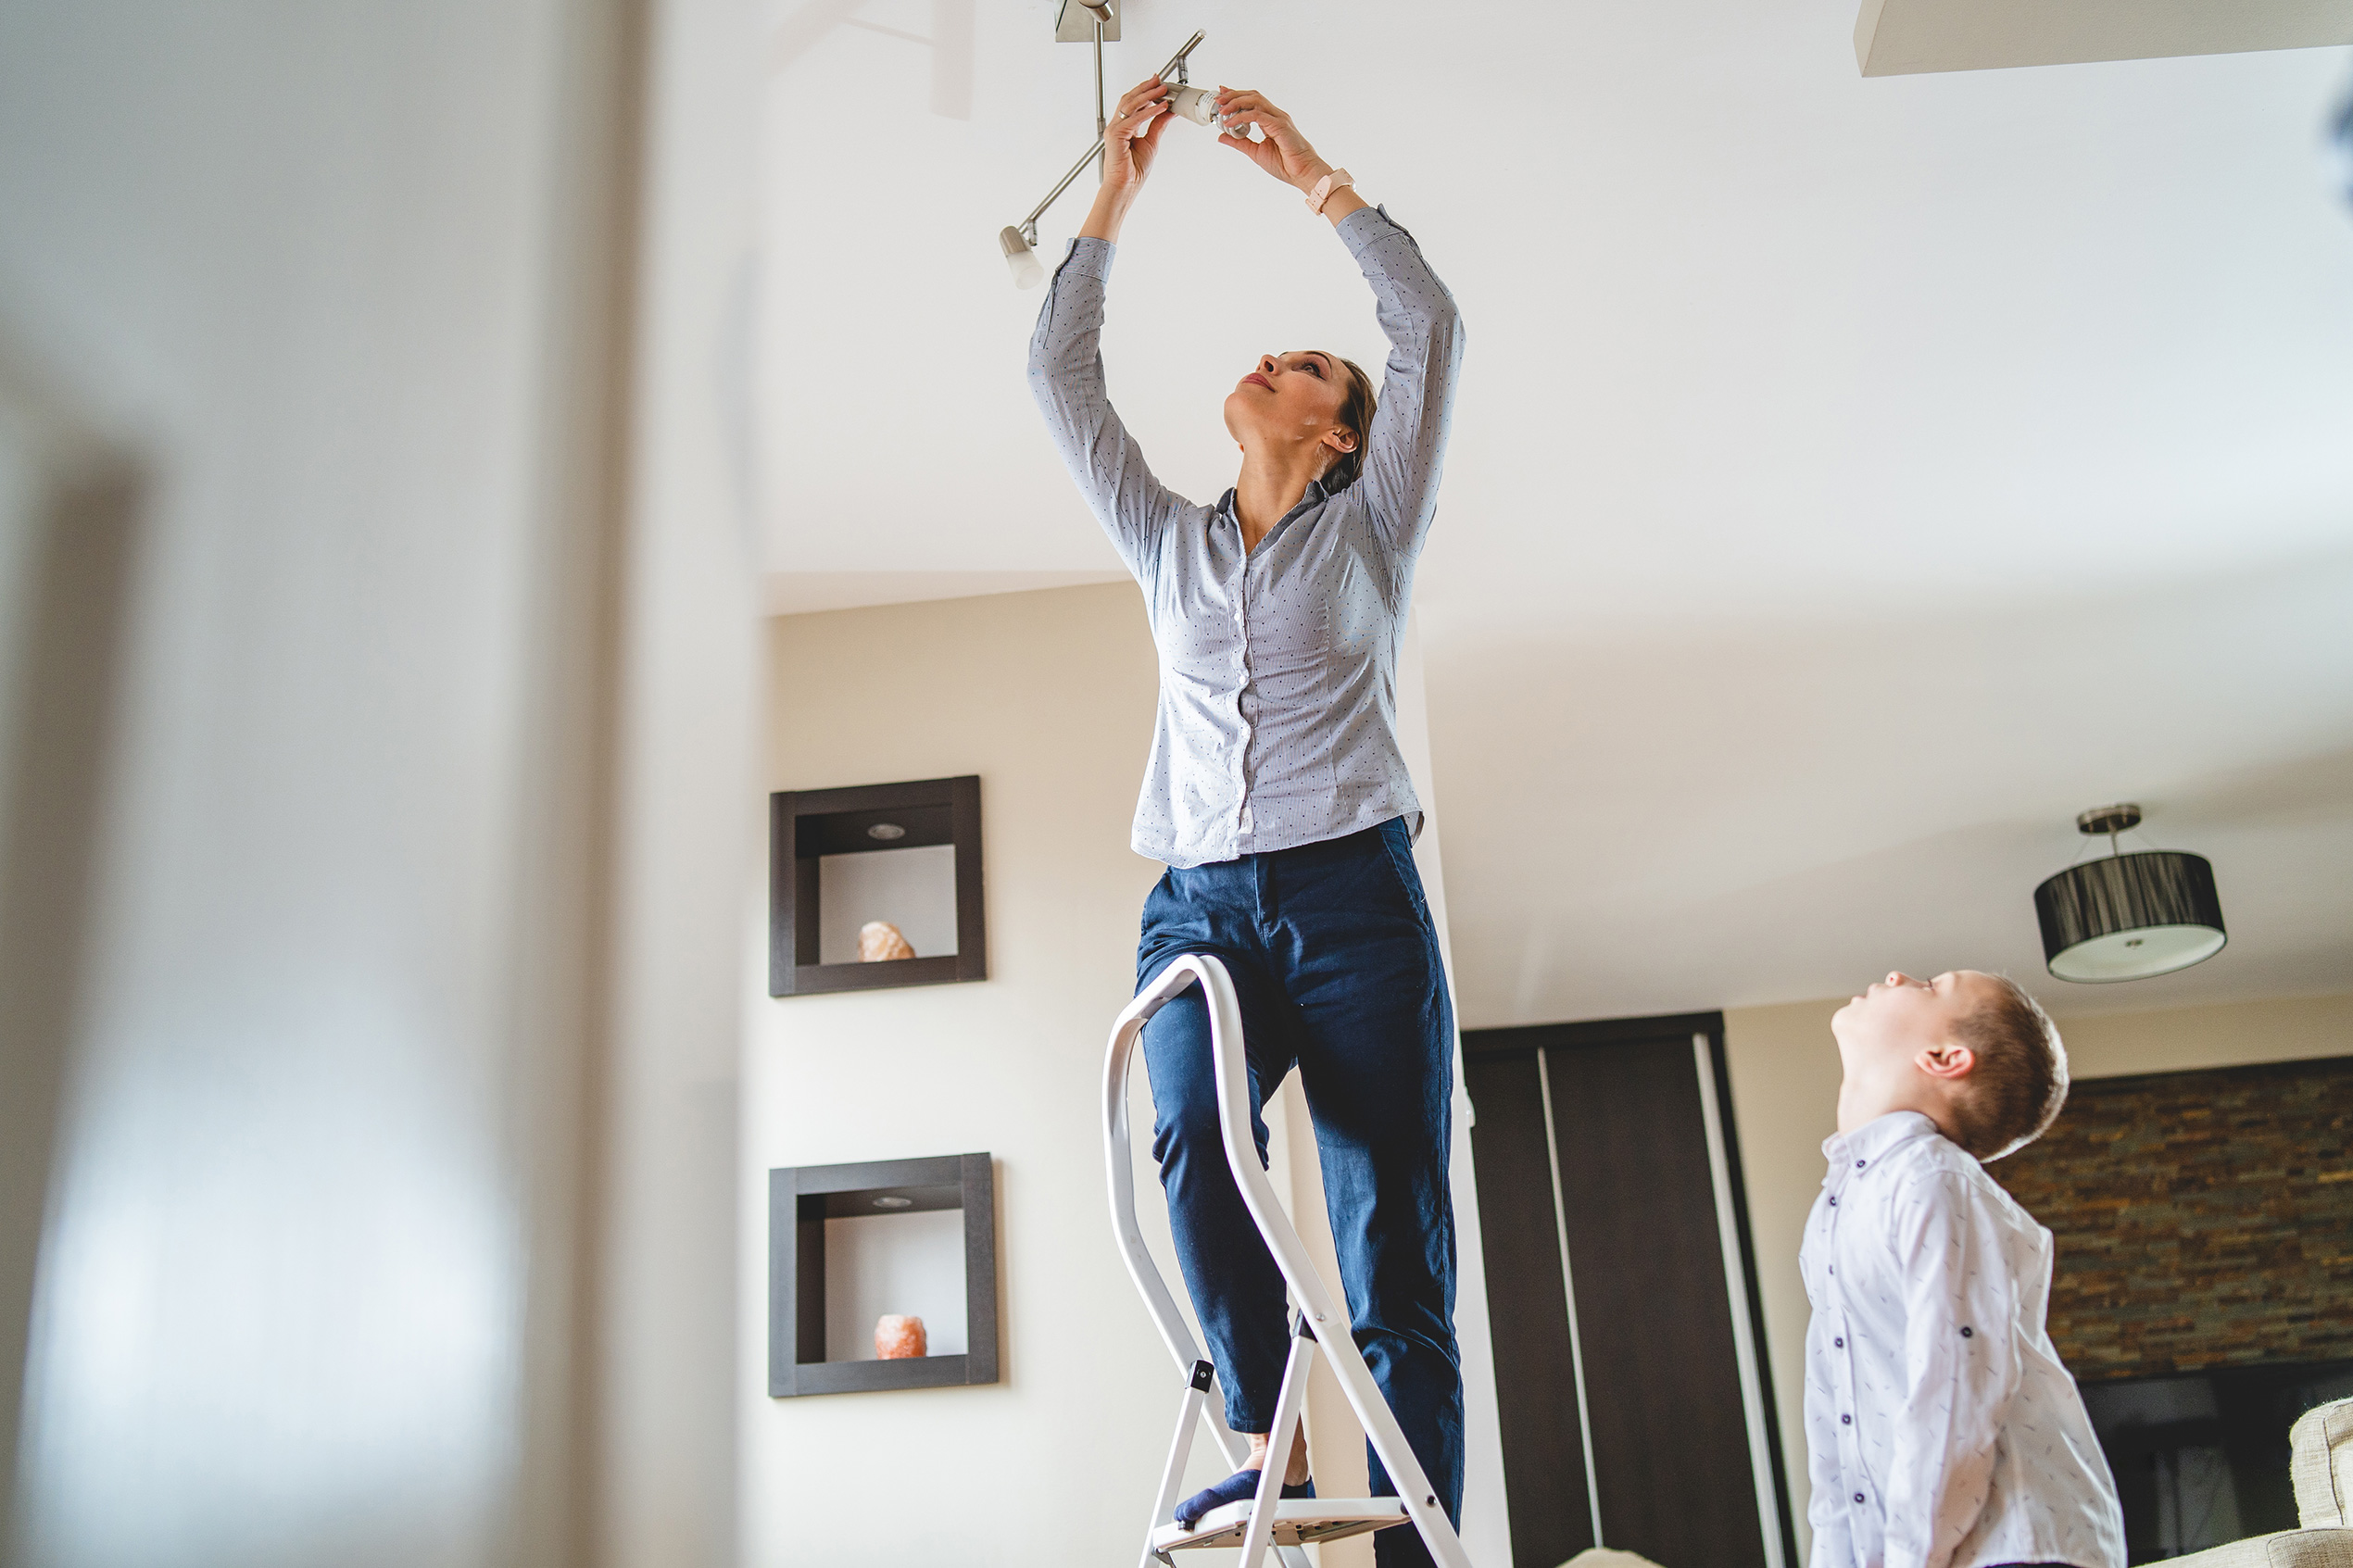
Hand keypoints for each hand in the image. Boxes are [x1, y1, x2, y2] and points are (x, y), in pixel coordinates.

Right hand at [1101, 75, 1175, 200]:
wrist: (1125, 187)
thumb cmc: (1133, 172)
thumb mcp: (1151, 143)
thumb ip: (1158, 125)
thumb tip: (1168, 112)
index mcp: (1124, 128)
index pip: (1133, 104)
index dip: (1145, 92)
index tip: (1158, 84)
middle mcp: (1117, 126)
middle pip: (1130, 99)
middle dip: (1146, 88)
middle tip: (1159, 80)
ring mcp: (1114, 130)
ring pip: (1131, 104)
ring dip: (1148, 95)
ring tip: (1162, 89)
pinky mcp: (1116, 135)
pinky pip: (1135, 119)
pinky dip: (1149, 111)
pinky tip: (1161, 106)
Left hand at [1210, 88, 1329, 191]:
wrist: (1302, 173)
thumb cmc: (1285, 164)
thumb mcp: (1254, 152)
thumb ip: (1239, 142)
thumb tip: (1222, 136)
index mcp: (1270, 120)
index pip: (1252, 101)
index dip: (1236, 96)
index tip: (1222, 95)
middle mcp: (1275, 115)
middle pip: (1252, 96)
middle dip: (1234, 95)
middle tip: (1218, 100)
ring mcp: (1278, 118)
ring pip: (1255, 101)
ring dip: (1236, 102)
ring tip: (1223, 109)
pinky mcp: (1280, 125)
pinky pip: (1258, 115)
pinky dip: (1242, 117)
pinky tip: (1231, 122)